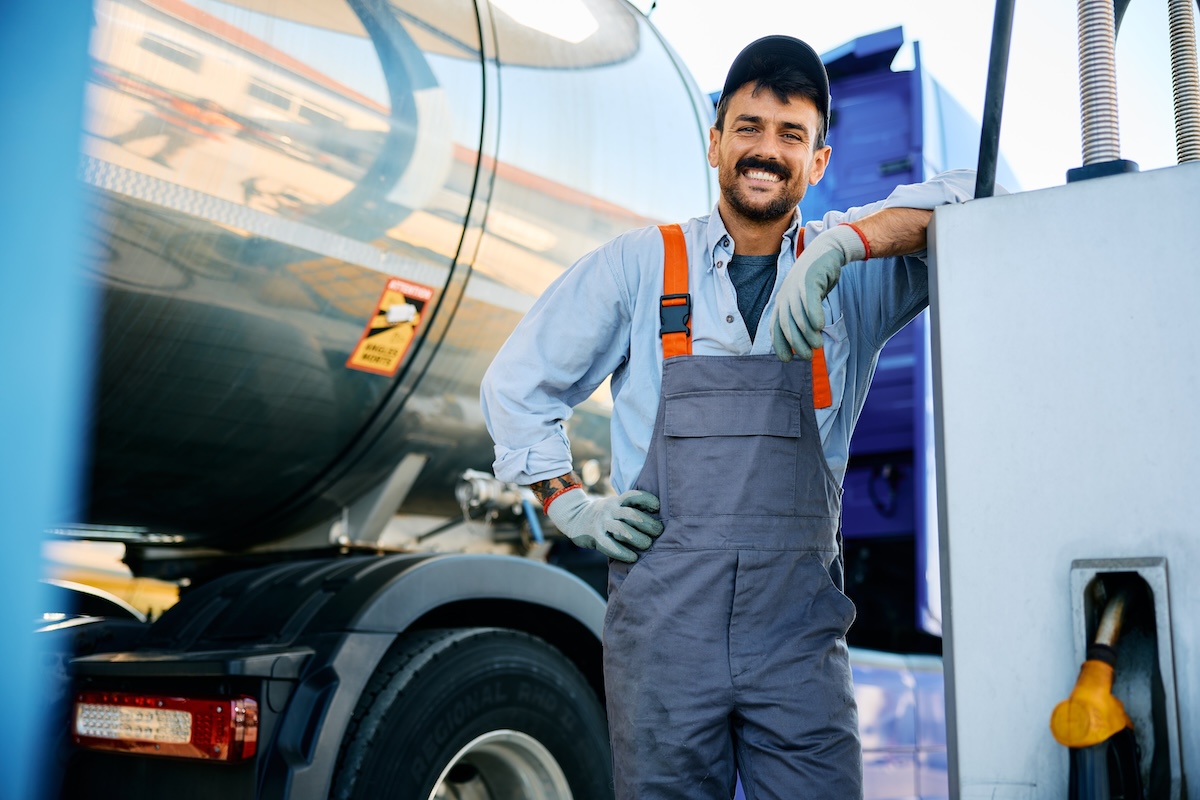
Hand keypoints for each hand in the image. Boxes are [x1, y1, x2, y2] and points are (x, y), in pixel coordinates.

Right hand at [545, 489, 663, 562]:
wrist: (574, 517)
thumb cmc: (604, 515)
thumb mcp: (615, 506)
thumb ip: (630, 510)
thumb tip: (658, 521)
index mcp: (617, 501)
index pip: (634, 496)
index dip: (648, 500)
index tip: (658, 507)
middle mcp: (610, 510)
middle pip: (632, 515)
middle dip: (648, 524)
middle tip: (658, 532)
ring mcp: (601, 523)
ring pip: (622, 530)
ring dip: (638, 538)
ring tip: (648, 545)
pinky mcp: (595, 537)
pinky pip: (610, 546)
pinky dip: (623, 553)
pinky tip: (633, 557)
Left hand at [771, 224, 866, 361]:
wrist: (826, 252)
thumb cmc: (816, 280)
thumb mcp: (804, 299)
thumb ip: (802, 317)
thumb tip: (806, 341)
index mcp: (781, 302)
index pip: (776, 328)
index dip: (780, 344)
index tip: (787, 359)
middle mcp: (785, 296)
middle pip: (787, 324)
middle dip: (796, 343)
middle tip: (807, 357)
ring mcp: (796, 288)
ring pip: (798, 315)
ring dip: (807, 333)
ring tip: (817, 346)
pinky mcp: (809, 280)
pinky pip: (810, 301)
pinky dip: (814, 314)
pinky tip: (820, 326)